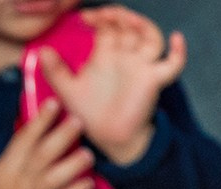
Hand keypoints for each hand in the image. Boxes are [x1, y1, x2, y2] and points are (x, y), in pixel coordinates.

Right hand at [0, 99, 93, 188]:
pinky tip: (89, 184)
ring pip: (51, 179)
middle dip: (60, 136)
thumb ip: (14, 161)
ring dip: (71, 165)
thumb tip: (36, 140)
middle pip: (41, 155)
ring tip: (89, 154)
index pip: (24, 139)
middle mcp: (18, 182)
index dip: (40, 121)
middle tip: (79, 121)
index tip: (54, 103)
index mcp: (5, 168)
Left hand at [38, 6, 186, 165]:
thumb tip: (42, 52)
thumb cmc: (90, 116)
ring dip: (143, 24)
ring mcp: (141, 68)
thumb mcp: (67, 91)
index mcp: (105, 56)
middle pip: (129, 27)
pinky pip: (172, 65)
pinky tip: (176, 38)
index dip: (100, 16)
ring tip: (129, 19)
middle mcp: (125, 58)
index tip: (86, 17)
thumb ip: (56, 71)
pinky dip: (179, 53)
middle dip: (119, 16)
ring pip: (150, 38)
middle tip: (105, 16)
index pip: (107, 26)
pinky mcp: (153, 81)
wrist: (110, 139)